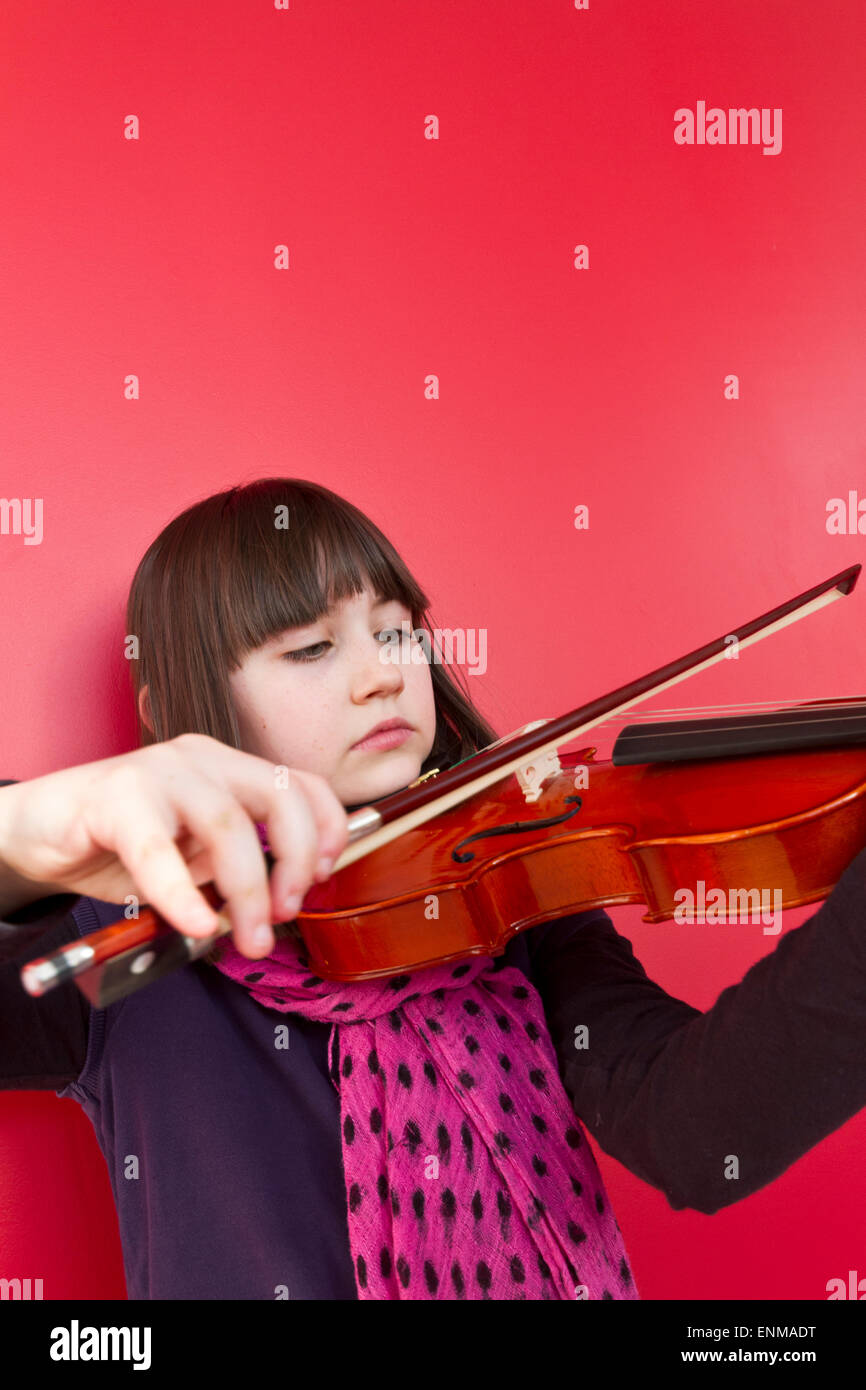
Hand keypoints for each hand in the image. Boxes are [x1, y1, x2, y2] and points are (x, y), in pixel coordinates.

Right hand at [0, 734, 348, 957]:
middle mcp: (202, 759)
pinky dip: (184, 895)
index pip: (300, 784)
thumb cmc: (120, 843)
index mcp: (228, 768)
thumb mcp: (193, 857)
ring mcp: (160, 772)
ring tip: (245, 935)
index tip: (326, 877)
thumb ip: (233, 869)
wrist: (41, 828)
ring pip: (228, 825)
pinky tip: (196, 923)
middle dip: (296, 864)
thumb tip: (278, 908)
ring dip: (248, 890)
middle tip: (285, 915)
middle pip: (278, 799)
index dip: (327, 829)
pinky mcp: (116, 796)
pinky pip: (159, 851)